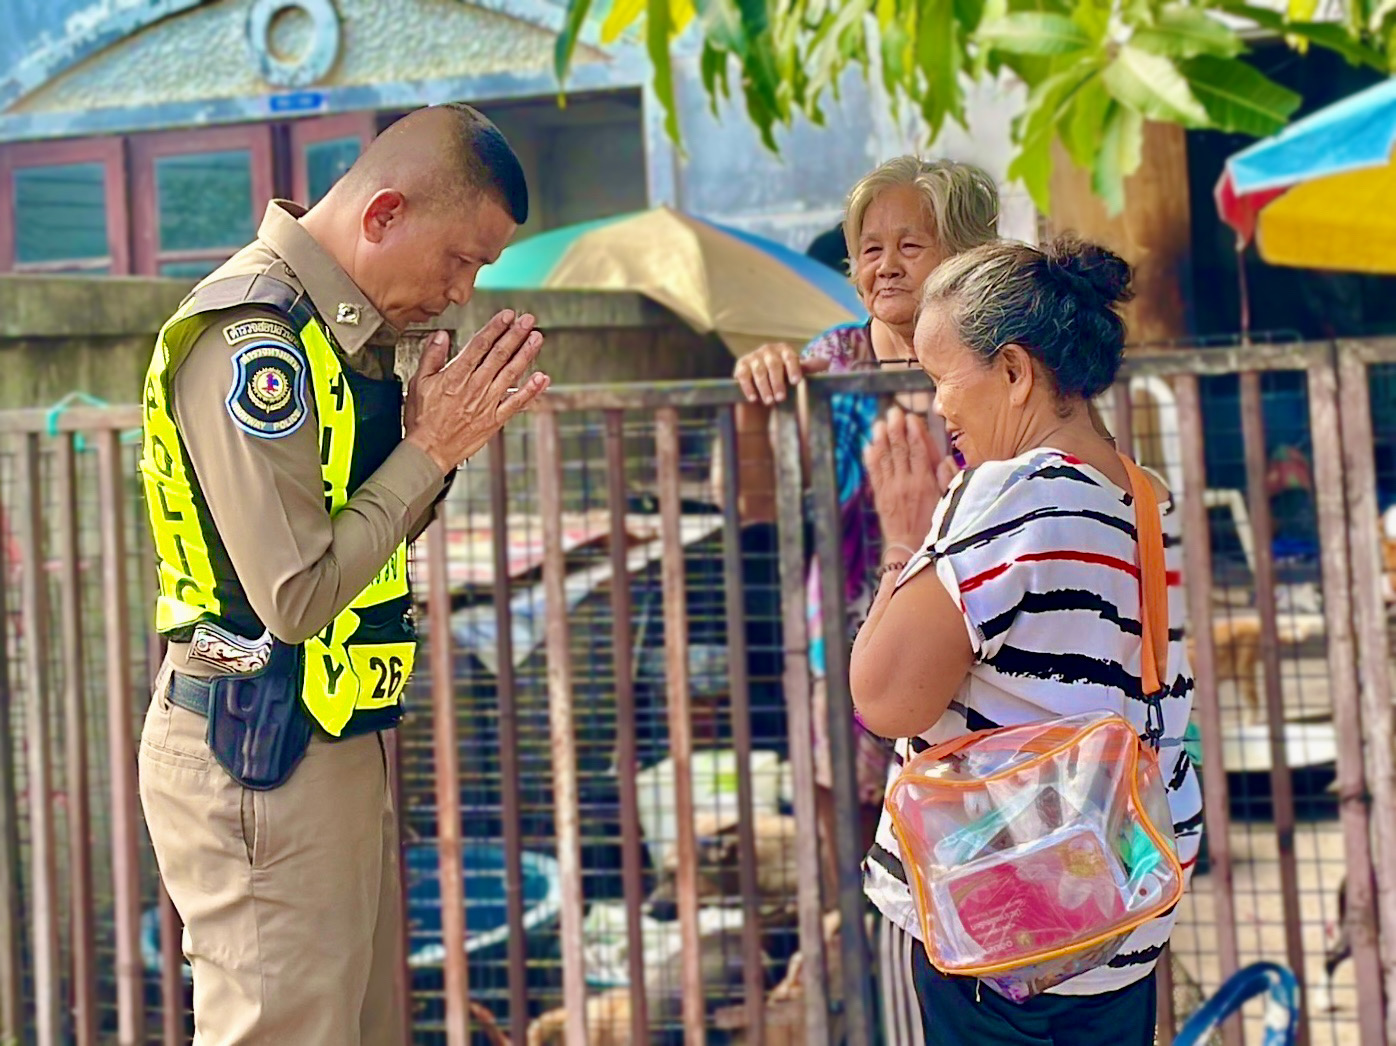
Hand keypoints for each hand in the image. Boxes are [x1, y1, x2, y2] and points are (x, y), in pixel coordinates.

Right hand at [404, 311, 549, 474]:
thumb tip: (440, 336)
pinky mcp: (495, 420)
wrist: (428, 451)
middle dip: (515, 335)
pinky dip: (531, 390)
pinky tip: (542, 377)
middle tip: (528, 320)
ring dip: (526, 354)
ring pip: (511, 373)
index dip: (495, 328)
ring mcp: (487, 403)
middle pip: (499, 355)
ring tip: (537, 337)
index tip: (508, 315)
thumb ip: (431, 357)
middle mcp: (474, 386)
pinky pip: (516, 403)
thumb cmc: (422, 418)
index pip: (479, 345)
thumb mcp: (418, 383)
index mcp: (455, 375)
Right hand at [733, 343, 830, 404]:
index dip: (793, 369)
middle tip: (781, 398)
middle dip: (777, 382)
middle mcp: (768, 350)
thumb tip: (826, 363)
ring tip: (769, 401)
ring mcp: (753, 357)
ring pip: (759, 371)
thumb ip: (809, 367)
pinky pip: (743, 376)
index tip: (796, 382)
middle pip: (773, 365)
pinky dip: (748, 387)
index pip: (790, 357)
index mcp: (784, 350)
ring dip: (764, 387)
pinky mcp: (741, 365)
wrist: (762, 377)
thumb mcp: (796, 370)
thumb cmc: (784, 374)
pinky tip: (753, 398)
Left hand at [865, 405, 947, 550]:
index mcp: (925, 483)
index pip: (919, 451)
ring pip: (885, 459)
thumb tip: (944, 458)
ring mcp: (891, 490)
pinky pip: (874, 474)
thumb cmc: (936, 528)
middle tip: (893, 412)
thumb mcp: (950, 504)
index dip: (914, 432)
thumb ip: (949, 479)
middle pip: (900, 450)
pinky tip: (869, 446)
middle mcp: (906, 483)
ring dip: (881, 439)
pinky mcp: (880, 497)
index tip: (911, 418)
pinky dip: (871, 459)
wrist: (912, 550)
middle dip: (896, 429)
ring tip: (879, 423)